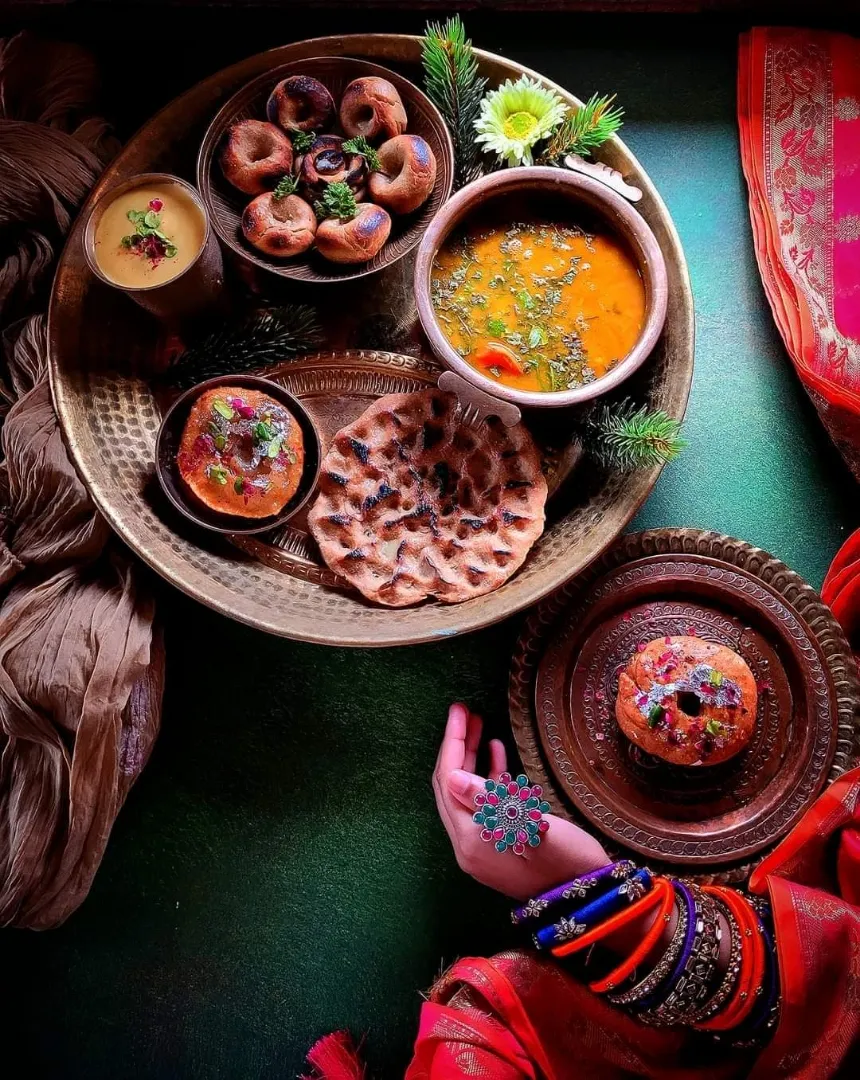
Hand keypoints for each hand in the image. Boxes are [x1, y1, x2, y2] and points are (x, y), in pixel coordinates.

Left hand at [433, 703, 610, 900]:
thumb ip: (488, 800)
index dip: (453, 743)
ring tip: (480, 724)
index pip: (449, 781)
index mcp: (472, 839)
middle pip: (452, 786)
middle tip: (465, 711)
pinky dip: (487, 777)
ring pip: (466, 793)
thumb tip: (452, 776)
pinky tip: (496, 751)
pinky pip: (482, 804)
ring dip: (470, 759)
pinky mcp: (498, 845)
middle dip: (457, 747)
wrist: (593, 900)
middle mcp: (469, 844)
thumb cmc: (567, 862)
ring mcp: (482, 846)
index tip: (458, 710)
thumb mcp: (531, 825)